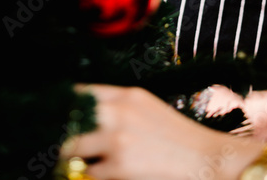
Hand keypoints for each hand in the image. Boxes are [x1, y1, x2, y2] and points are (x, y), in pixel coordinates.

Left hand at [65, 84, 266, 179]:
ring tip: (82, 164)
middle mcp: (116, 113)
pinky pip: (90, 174)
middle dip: (62, 137)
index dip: (61, 109)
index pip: (77, 95)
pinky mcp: (117, 168)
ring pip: (71, 151)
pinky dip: (94, 176)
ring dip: (74, 160)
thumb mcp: (148, 110)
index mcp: (126, 95)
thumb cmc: (182, 141)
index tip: (53, 118)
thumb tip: (83, 120)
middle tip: (63, 149)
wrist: (213, 163)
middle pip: (66, 122)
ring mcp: (115, 140)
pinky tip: (110, 176)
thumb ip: (117, 109)